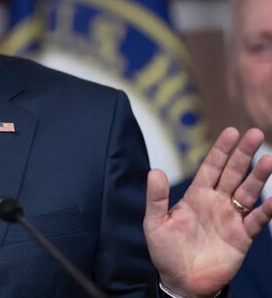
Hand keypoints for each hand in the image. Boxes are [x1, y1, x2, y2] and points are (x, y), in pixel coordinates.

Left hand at [144, 127, 271, 296]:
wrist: (181, 281)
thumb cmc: (165, 251)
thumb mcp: (155, 222)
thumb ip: (156, 197)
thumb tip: (154, 171)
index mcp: (196, 195)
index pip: (211, 167)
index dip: (221, 150)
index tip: (231, 132)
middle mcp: (216, 202)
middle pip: (233, 173)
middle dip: (243, 154)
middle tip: (254, 134)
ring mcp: (231, 218)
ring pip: (248, 192)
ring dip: (258, 177)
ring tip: (269, 160)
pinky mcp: (241, 237)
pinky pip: (257, 221)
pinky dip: (267, 210)